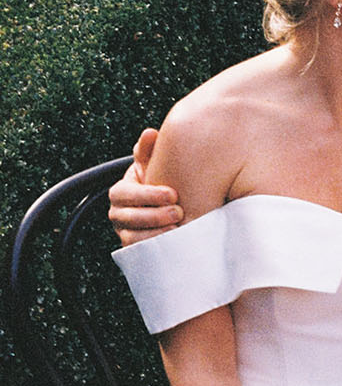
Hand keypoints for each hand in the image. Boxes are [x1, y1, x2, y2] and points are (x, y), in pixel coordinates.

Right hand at [108, 128, 181, 243]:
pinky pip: (139, 252)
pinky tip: (173, 244)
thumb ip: (149, 150)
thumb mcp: (153, 166)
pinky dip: (155, 249)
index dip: (148, 195)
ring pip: (132, 237)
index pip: (126, 194)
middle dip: (154, 215)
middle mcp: (118, 213)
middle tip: (179, 212)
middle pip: (129, 217)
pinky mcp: (134, 249)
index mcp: (120, 192)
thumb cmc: (159, 182)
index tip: (173, 194)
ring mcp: (124, 233)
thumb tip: (150, 133)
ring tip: (177, 230)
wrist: (166, 207)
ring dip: (155, 234)